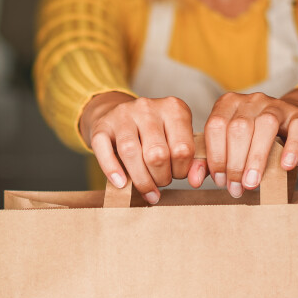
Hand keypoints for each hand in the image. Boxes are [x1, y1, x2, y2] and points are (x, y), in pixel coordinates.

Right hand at [80, 92, 209, 203]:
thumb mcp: (176, 140)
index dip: (181, 171)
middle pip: (157, 154)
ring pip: (131, 152)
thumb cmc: (152, 135)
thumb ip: (190, 160)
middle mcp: (148, 107)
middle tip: (160, 183)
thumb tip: (196, 180)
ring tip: (146, 190)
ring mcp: (122, 115)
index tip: (176, 175)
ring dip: (141, 180)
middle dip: (161, 178)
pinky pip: (104, 150)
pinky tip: (120, 183)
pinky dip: (112, 170)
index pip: (183, 149)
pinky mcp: (102, 126)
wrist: (117, 116)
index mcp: (174, 109)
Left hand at [203, 82, 297, 197]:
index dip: (216, 156)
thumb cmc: (258, 139)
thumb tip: (193, 180)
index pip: (215, 127)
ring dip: (256, 158)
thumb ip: (211, 161)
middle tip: (236, 188)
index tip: (219, 180)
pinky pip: (296, 128)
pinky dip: (291, 148)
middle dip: (234, 163)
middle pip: (238, 129)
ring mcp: (277, 105)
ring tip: (252, 183)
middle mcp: (251, 100)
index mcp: (228, 105)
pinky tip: (285, 166)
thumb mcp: (232, 147)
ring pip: (265, 126)